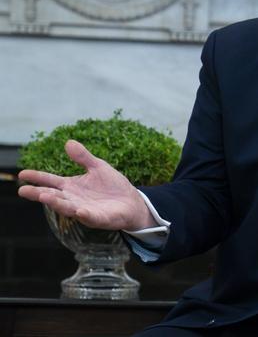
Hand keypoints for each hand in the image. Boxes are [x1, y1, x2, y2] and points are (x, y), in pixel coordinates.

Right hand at [18, 140, 155, 230]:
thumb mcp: (98, 167)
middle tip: (24, 190)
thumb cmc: (112, 186)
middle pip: (53, 196)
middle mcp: (73, 199)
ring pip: (67, 207)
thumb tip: (68, 142)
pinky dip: (84, 215)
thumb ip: (83, 157)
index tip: (22, 173)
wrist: (132, 202)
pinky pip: (90, 217)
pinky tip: (79, 211)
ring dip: (57, 203)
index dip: (37, 177)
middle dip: (39, 193)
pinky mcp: (98, 218)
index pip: (51, 181)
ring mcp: (84, 210)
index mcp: (71, 186)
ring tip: (45, 197)